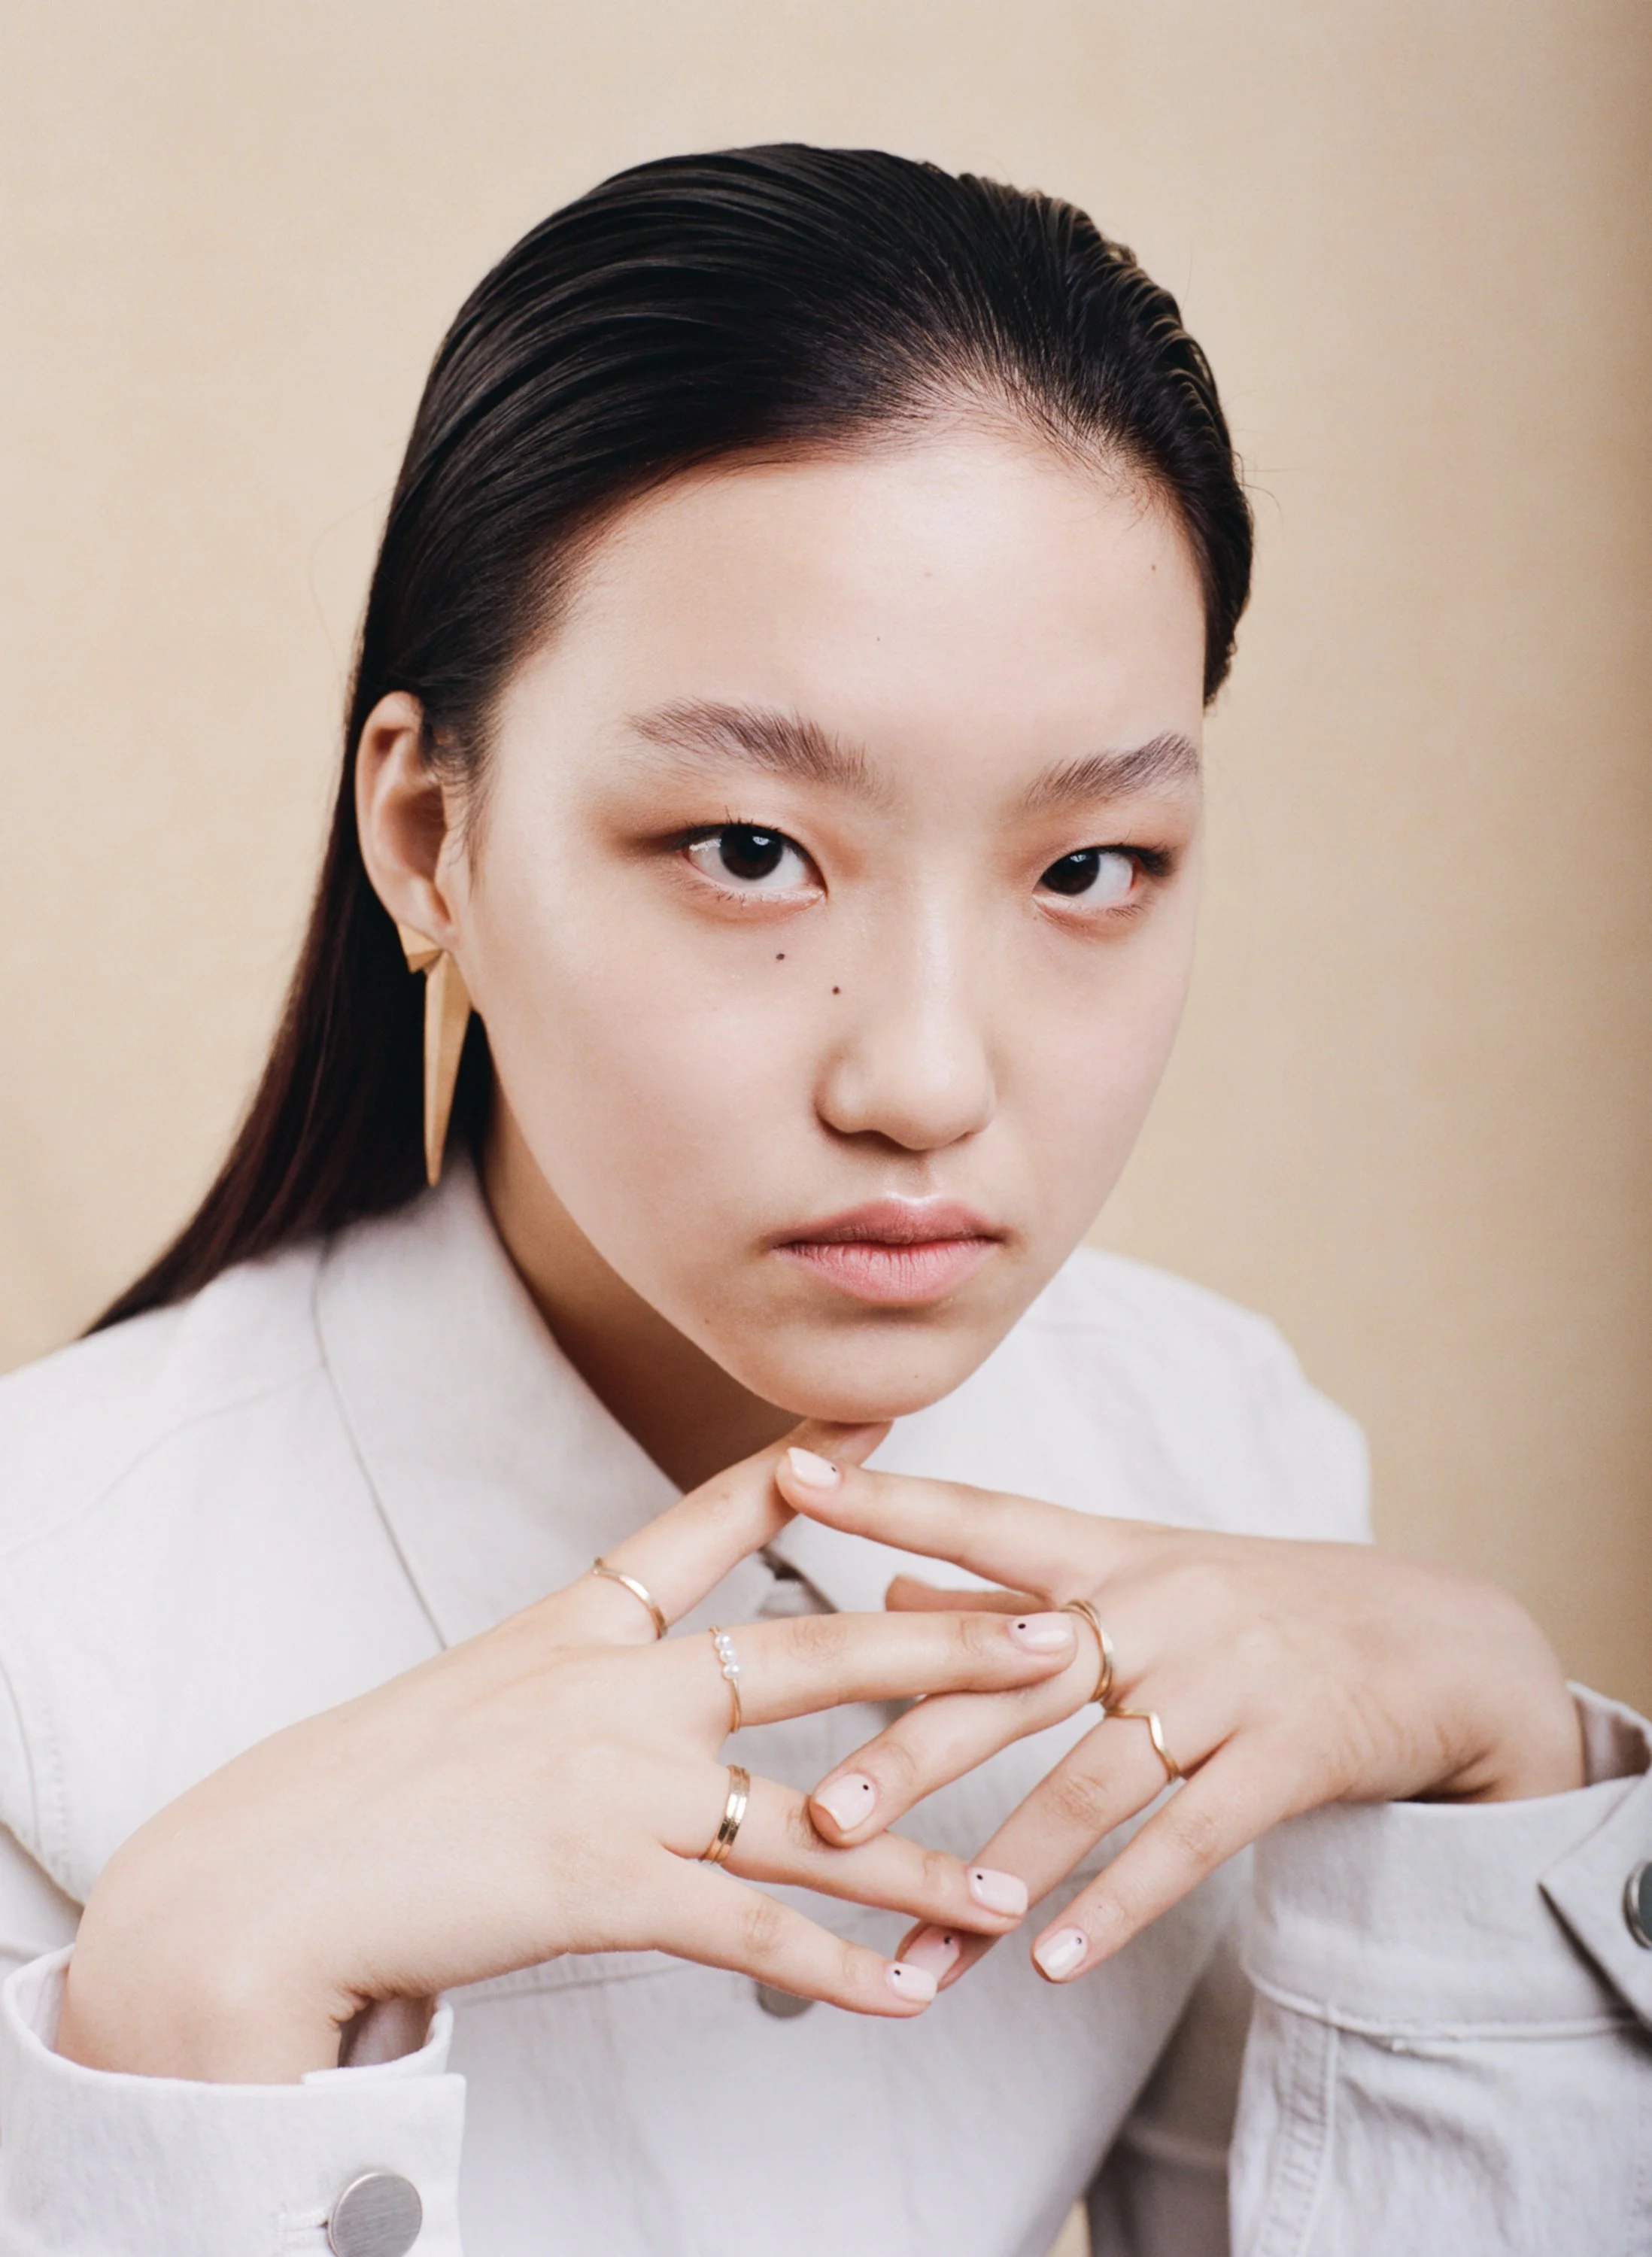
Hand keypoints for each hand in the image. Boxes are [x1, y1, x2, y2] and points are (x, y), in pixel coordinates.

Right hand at [57, 1426, 1080, 2079]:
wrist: (261, 1880)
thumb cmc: (357, 1796)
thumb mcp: (467, 1701)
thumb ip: (564, 1689)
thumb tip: (631, 1705)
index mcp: (576, 1627)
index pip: (704, 1528)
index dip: (797, 1468)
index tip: (876, 1420)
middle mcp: (615, 1687)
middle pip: (814, 1652)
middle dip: (946, 1643)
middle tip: (1059, 1634)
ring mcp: (617, 1782)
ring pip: (815, 1813)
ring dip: (925, 1854)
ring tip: (1019, 1877)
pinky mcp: (606, 1883)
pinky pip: (753, 1932)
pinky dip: (838, 1971)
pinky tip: (911, 1995)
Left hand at [774, 1443, 1584, 1988]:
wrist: (1434, 1639)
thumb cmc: (1254, 1602)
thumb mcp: (1138, 1571)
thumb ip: (1008, 1583)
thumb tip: (890, 1585)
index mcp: (1109, 1552)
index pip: (982, 1516)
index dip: (889, 1500)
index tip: (790, 1478)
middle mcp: (1157, 1607)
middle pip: (1014, 1675)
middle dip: (915, 1747)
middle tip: (823, 1813)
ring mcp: (1225, 1683)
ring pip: (1095, 1777)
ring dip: (1009, 1860)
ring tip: (929, 1930)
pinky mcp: (1286, 1758)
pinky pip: (1189, 1841)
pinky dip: (1116, 1904)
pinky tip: (1048, 1961)